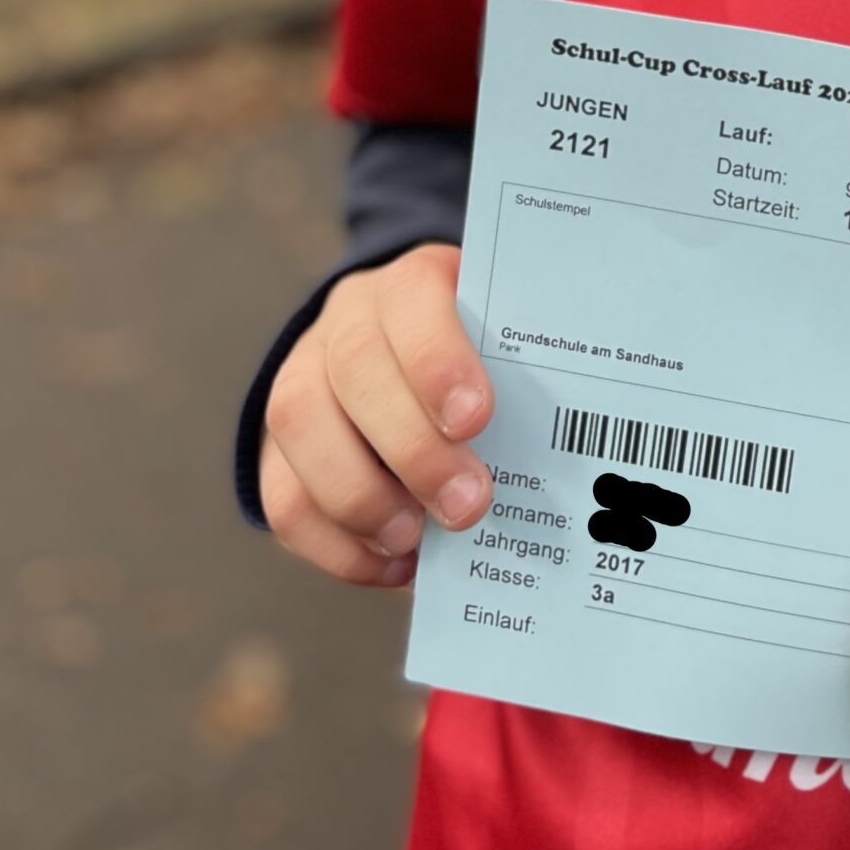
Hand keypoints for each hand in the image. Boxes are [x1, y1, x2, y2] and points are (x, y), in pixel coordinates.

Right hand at [258, 242, 494, 585]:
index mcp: (411, 284)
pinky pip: (284, 497)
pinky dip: (336, 544)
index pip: (413, 300)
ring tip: (418, 542)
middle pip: (356, 371)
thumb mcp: (502, 339)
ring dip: (363, 498)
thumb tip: (574, 441)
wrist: (397, 348)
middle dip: (412, 449)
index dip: (438, 362)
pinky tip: (393, 564)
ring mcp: (301, 378)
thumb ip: (521, 375)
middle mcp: (346, 322)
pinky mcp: (276, 446)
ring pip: (300, 427)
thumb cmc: (474, 355)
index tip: (477, 420)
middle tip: (468, 504)